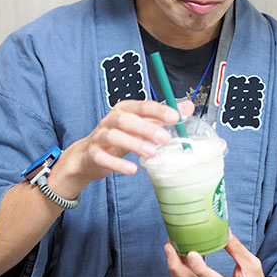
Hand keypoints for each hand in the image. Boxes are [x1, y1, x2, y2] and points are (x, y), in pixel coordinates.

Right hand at [63, 99, 194, 182]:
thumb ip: (162, 117)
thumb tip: (187, 107)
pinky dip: (118, 164)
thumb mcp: (140, 124)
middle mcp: (110, 120)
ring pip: (114, 136)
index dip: (158, 110)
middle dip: (146, 127)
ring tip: (152, 153)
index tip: (175, 116)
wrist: (88, 155)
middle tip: (164, 138)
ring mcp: (100, 137)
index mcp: (124, 110)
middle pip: (126, 119)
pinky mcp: (94, 155)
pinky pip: (103, 157)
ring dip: (133, 144)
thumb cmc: (118, 137)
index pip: (142, 106)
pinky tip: (132, 169)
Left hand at [165, 230, 276, 276]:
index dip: (202, 270)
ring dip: (174, 268)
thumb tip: (224, 230)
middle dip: (177, 266)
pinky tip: (176, 260)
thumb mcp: (253, 267)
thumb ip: (237, 250)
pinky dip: (177, 275)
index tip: (191, 254)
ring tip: (171, 249)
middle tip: (170, 245)